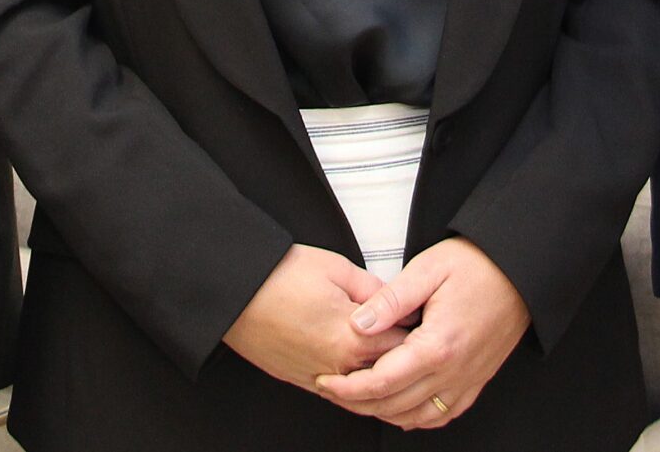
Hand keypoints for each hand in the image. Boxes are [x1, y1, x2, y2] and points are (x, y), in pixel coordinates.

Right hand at [223, 245, 407, 392]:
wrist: (234, 292)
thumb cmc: (277, 276)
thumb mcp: (337, 268)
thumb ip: (372, 288)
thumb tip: (392, 300)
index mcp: (351, 337)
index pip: (403, 345)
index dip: (418, 332)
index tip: (425, 322)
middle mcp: (337, 365)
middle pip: (386, 371)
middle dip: (403, 357)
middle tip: (415, 341)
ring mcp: (317, 376)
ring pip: (363, 389)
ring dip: (379, 375)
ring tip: (392, 358)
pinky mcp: (300, 380)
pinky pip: (338, 392)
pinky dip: (354, 386)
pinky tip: (361, 373)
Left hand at [315, 237, 530, 428]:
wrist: (520, 271)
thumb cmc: (478, 265)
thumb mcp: (428, 269)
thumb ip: (390, 299)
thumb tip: (358, 323)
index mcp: (438, 345)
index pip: (381, 382)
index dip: (347, 387)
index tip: (326, 381)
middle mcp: (453, 371)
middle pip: (394, 406)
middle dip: (356, 403)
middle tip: (332, 390)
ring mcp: (467, 380)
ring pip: (416, 417)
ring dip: (382, 413)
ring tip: (357, 397)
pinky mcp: (476, 381)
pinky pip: (441, 415)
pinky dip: (415, 417)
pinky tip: (400, 406)